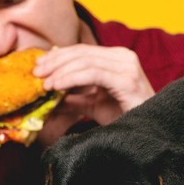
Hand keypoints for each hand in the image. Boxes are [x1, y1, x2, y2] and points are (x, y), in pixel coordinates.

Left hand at [34, 44, 154, 125]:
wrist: (148, 134)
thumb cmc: (126, 119)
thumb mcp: (95, 106)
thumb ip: (76, 98)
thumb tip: (52, 97)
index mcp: (117, 58)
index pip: (82, 51)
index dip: (58, 57)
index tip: (38, 66)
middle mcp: (124, 57)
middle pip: (81, 52)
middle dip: (55, 61)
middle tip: (36, 72)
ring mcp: (127, 67)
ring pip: (85, 60)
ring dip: (60, 71)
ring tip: (44, 83)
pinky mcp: (126, 80)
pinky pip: (92, 74)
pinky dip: (71, 78)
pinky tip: (57, 86)